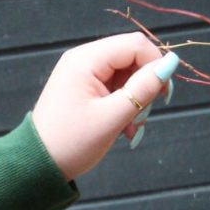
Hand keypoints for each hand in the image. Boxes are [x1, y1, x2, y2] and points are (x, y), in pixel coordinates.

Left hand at [29, 34, 178, 180]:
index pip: (135, 45)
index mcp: (86, 60)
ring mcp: (83, 73)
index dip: (156, 65)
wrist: (38, 165)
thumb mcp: (113, 117)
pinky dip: (125, 105)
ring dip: (136, 100)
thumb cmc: (72, 143)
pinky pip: (115, 87)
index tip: (163, 95)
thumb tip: (171, 63)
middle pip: (131, 57)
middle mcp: (84, 59)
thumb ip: (143, 88)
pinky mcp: (85, 87)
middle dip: (144, 85)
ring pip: (126, 74)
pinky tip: (123, 127)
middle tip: (143, 115)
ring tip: (130, 127)